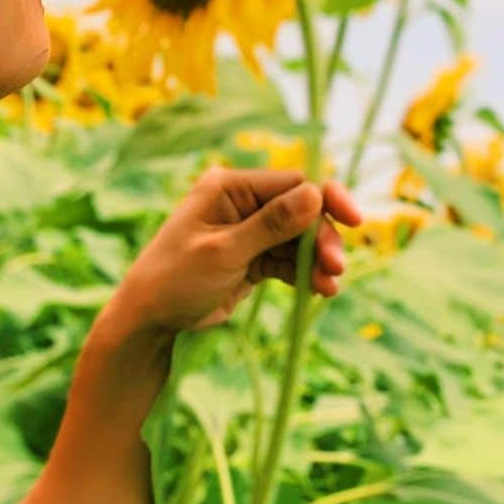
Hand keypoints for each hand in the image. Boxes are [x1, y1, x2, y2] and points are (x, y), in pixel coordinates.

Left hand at [117, 164, 363, 334]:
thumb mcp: (224, 252)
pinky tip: (320, 291)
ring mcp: (248, 231)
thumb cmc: (175, 279)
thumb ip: (271, 224)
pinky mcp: (252, 258)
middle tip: (335, 269)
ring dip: (317, 261)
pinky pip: (288, 261)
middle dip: (321, 239)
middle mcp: (241, 203)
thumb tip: (316, 193)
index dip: (326, 200)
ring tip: (329, 286)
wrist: (150, 320)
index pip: (291, 183)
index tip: (354, 221)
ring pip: (298, 239)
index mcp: (229, 187)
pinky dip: (305, 274)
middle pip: (301, 212)